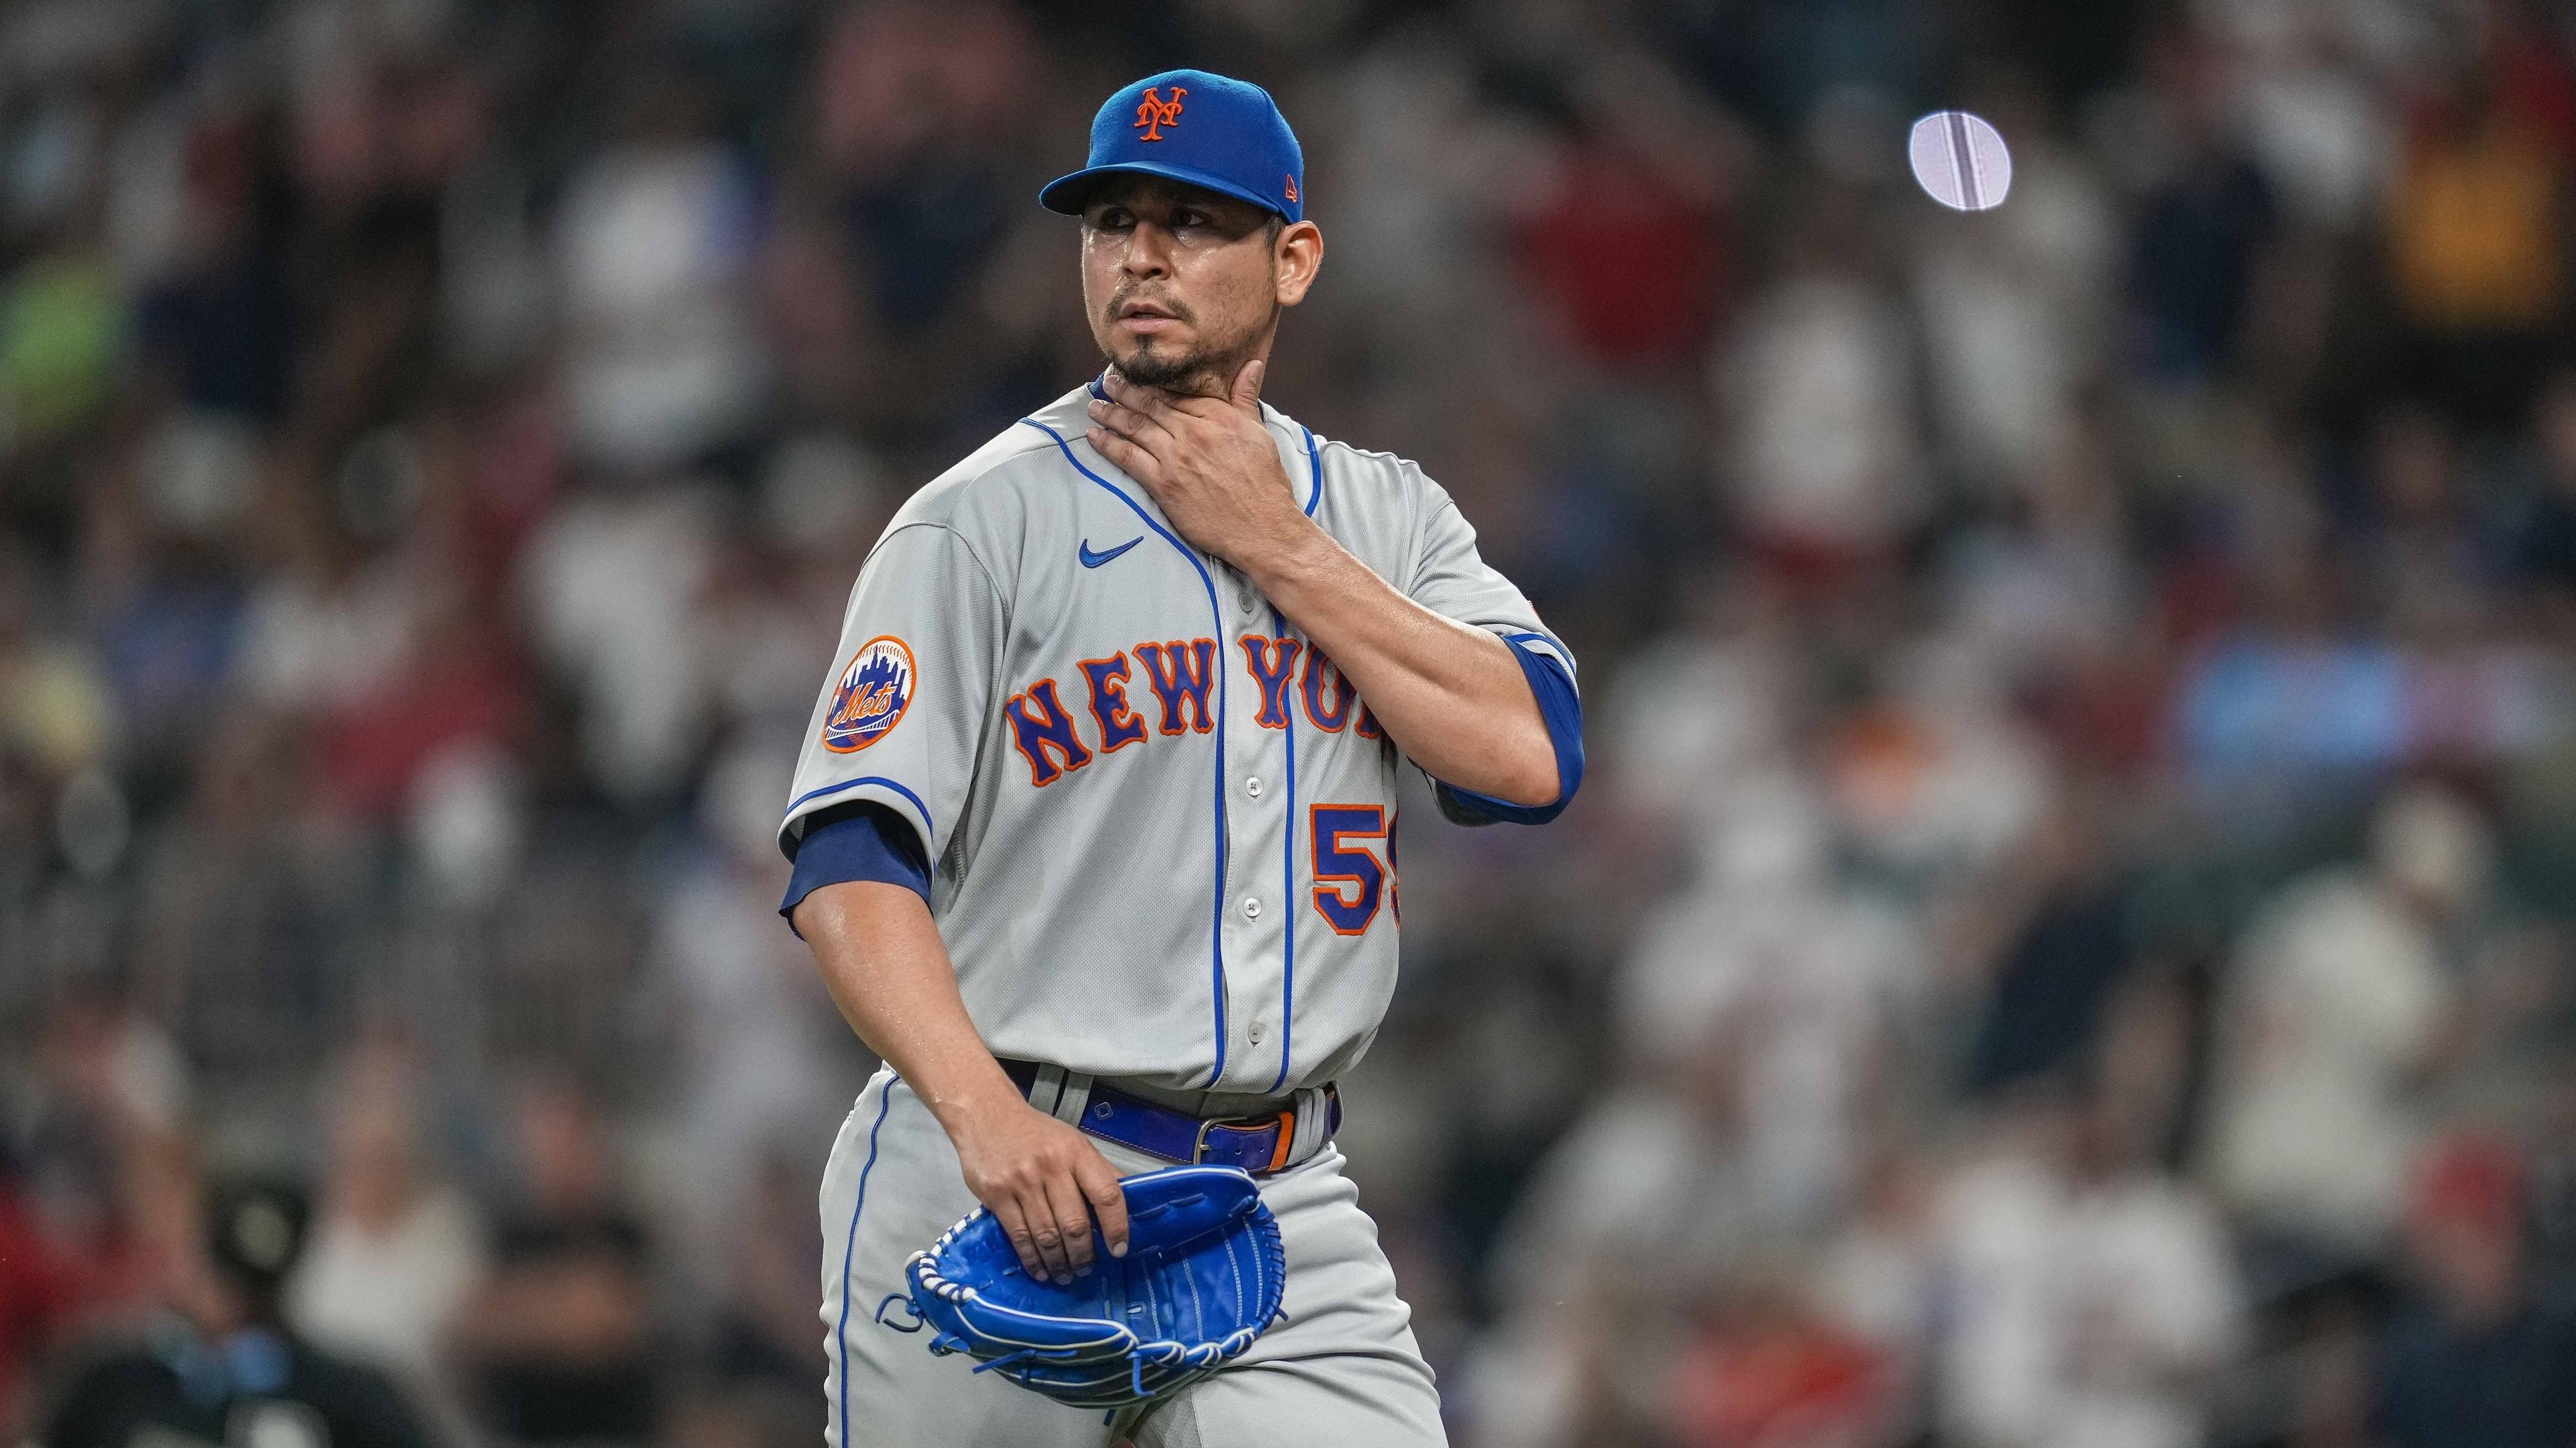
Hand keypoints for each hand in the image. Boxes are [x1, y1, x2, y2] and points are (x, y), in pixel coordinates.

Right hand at [947, 1096, 1130, 1282]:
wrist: (987, 1116)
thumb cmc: (1036, 1133)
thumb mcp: (1073, 1143)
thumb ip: (1099, 1172)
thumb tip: (1130, 1202)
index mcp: (1076, 1152)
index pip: (1106, 1194)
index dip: (1116, 1226)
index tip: (1119, 1249)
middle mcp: (1050, 1166)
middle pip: (1074, 1223)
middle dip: (1083, 1254)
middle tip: (1087, 1269)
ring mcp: (1021, 1182)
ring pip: (1047, 1235)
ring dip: (1059, 1262)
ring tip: (1066, 1275)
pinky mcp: (997, 1196)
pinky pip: (1019, 1236)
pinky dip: (1032, 1259)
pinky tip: (1041, 1270)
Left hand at [1086, 362, 1311, 572]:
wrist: (1262, 527)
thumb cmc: (1265, 485)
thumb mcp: (1260, 433)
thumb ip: (1246, 398)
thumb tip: (1251, 365)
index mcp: (1218, 416)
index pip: (1176, 393)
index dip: (1151, 384)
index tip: (1135, 377)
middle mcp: (1194, 431)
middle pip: (1150, 405)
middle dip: (1124, 392)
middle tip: (1107, 384)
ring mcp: (1176, 457)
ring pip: (1135, 427)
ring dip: (1110, 414)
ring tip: (1095, 407)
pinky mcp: (1164, 483)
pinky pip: (1128, 457)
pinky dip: (1108, 444)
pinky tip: (1095, 436)